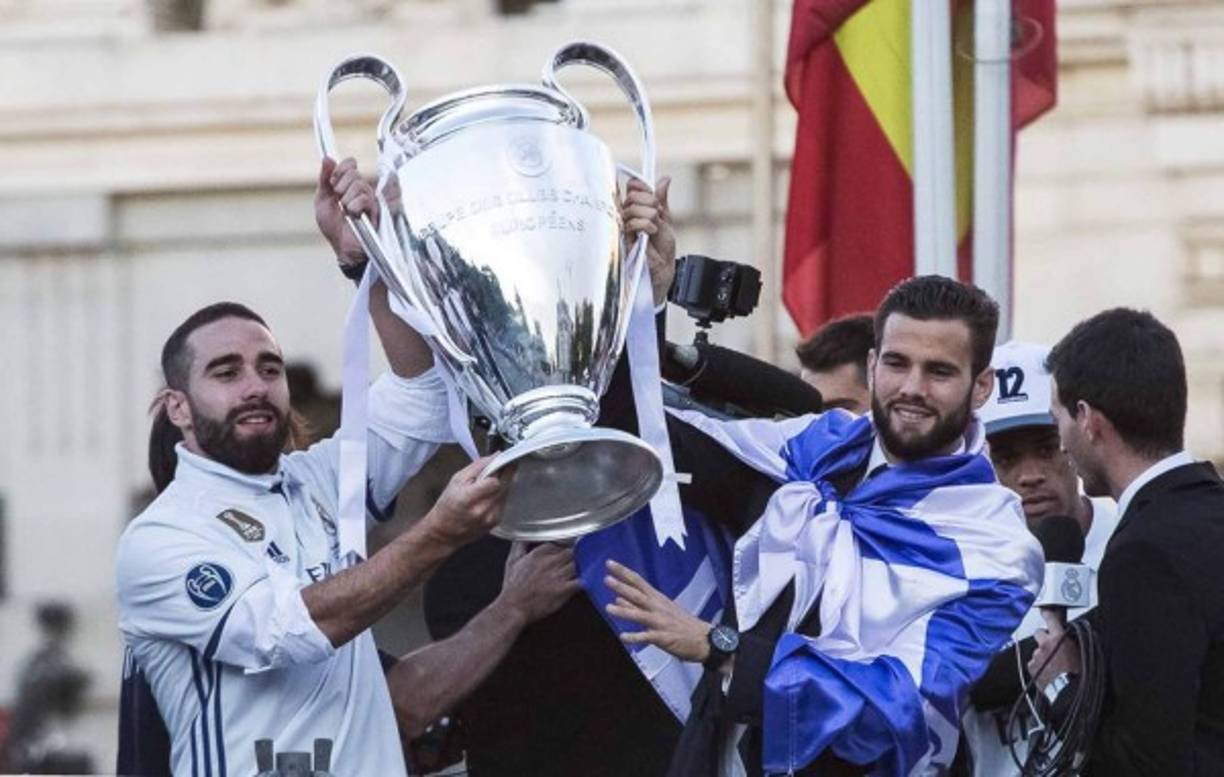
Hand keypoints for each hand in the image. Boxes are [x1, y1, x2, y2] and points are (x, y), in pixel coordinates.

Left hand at [315, 156, 379, 267]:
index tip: (333, 182)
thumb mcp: (322, 200)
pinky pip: (365, 199)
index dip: (341, 169)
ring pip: (360, 185)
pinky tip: (353, 216)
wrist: (341, 247)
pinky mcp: (375, 211)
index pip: (350, 163)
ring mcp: (370, 199)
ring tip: (346, 212)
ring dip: (347, 199)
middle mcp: (361, 189)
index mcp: (348, 184)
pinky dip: (354, 207)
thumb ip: (325, 179)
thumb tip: (327, 158)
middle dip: (341, 186)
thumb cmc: (333, 226)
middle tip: (339, 201)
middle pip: (354, 173)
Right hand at [421, 457, 508, 549]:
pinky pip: (504, 502)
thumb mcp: (456, 480)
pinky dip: (499, 495)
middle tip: (500, 466)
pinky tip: (488, 496)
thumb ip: (477, 467)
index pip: (495, 481)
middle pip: (504, 486)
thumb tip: (495, 456)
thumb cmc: (447, 505)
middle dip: (505, 473)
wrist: (444, 533)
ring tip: (488, 484)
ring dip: (501, 485)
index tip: (499, 462)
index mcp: (468, 498)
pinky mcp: (496, 522)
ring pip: (506, 493)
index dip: (498, 469)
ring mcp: (490, 518)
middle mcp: (482, 510)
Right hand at [497, 542, 582, 623]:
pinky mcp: (563, 589)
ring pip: (577, 564)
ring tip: (578, 571)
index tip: (564, 553)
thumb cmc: (512, 588)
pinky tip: (583, 581)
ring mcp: (558, 576)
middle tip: (573, 562)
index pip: (559, 543)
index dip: (563, 548)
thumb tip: (524, 537)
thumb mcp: (512, 561)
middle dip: (574, 556)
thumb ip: (519, 545)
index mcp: (538, 554)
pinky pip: (580, 581)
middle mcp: (550, 562)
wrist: (513, 607)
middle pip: (571, 552)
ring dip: (580, 567)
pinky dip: (584, 580)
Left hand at [604, 559, 710, 662]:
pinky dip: (635, 637)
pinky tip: (623, 637)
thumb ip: (637, 606)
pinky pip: (647, 637)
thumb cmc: (681, 623)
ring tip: (608, 608)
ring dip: (624, 611)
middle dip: (622, 586)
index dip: (623, 572)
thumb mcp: (661, 609)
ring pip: (640, 615)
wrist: (704, 638)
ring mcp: (660, 622)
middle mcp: (658, 607)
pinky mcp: (663, 637)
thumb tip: (617, 599)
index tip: (610, 563)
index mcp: (657, 599)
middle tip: (606, 579)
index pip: (638, 581)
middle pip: (637, 595)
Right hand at [621, 176, 675, 305]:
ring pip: (629, 208)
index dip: (640, 186)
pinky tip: (651, 232)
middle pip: (630, 196)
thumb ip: (661, 201)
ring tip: (655, 225)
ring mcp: (623, 229)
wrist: (662, 272)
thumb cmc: (662, 251)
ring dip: (648, 213)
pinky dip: (644, 224)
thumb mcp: (666, 221)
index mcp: (636, 211)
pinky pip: (629, 223)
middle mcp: (627, 218)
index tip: (651, 191)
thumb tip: (664, 179)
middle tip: (657, 211)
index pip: (631, 189)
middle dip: (648, 200)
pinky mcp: (622, 240)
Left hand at [1027, 610, 1081, 688]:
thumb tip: (1070, 637)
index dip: (1048, 614)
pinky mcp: (1031, 666)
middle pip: (1039, 633)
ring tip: (1053, 665)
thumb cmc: (1078, 673)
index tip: (1045, 611)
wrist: (1068, 690)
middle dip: (1044, 638)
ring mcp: (1036, 655)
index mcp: (1058, 638)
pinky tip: (1047, 671)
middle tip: (1052, 647)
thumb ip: (1072, 641)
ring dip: (1043, 654)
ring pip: (1037, 650)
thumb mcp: (1080, 652)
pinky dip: (1038, 665)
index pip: (1051, 619)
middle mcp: (1044, 644)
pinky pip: (1033, 662)